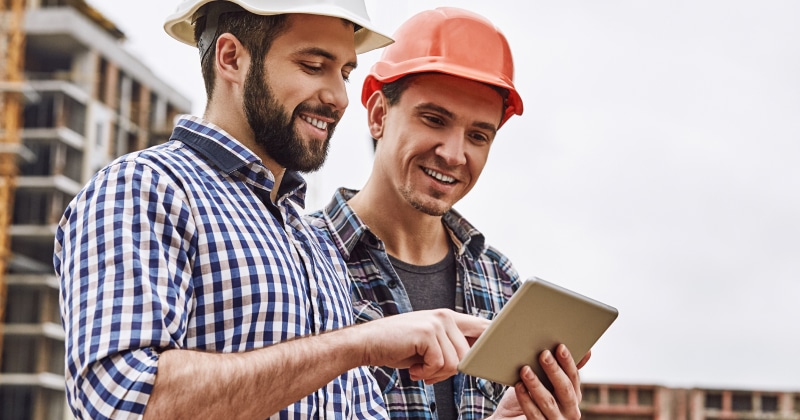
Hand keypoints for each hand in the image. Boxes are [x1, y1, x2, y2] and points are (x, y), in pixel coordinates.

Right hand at [358, 309, 489, 383]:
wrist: (367, 344)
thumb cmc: (397, 347)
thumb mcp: (428, 344)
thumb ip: (450, 346)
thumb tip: (472, 360)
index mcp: (449, 318)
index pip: (482, 326)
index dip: (494, 339)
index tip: (505, 346)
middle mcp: (445, 317)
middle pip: (469, 355)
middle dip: (450, 372)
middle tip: (429, 373)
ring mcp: (437, 323)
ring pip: (455, 362)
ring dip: (436, 374)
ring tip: (419, 369)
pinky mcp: (428, 333)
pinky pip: (440, 364)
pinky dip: (426, 373)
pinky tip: (413, 369)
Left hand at [489, 344, 587, 418]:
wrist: (510, 419)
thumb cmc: (529, 396)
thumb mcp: (544, 381)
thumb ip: (559, 368)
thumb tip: (584, 350)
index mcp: (573, 396)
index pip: (574, 377)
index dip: (568, 362)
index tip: (560, 346)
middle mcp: (570, 411)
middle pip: (564, 389)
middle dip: (554, 371)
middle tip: (543, 354)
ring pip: (548, 402)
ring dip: (536, 384)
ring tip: (525, 369)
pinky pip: (534, 414)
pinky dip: (526, 399)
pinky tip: (518, 386)